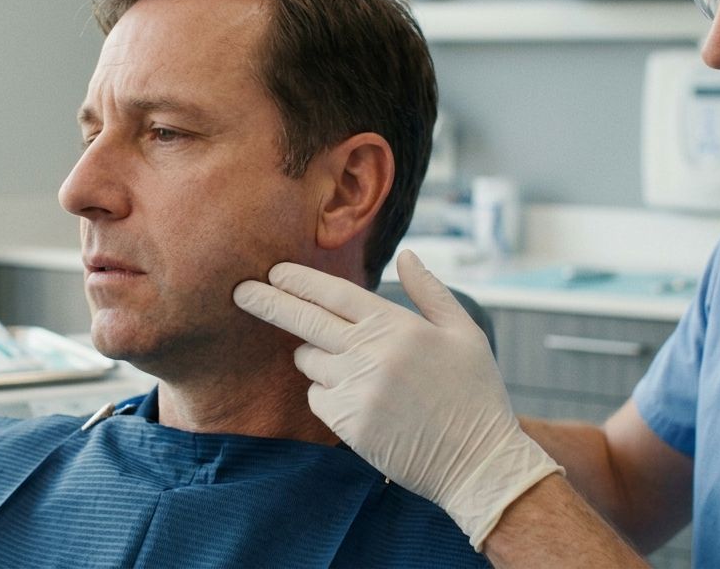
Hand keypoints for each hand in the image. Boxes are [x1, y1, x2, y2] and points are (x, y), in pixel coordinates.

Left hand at [233, 250, 562, 548]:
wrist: (478, 463)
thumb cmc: (474, 395)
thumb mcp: (465, 333)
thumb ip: (430, 291)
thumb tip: (407, 255)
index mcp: (399, 325)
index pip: (335, 293)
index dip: (300, 280)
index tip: (274, 271)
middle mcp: (372, 353)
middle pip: (305, 320)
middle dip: (267, 301)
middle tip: (240, 291)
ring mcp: (357, 389)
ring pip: (309, 362)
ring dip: (317, 359)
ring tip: (357, 371)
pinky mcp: (348, 423)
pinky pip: (317, 397)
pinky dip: (327, 394)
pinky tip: (361, 403)